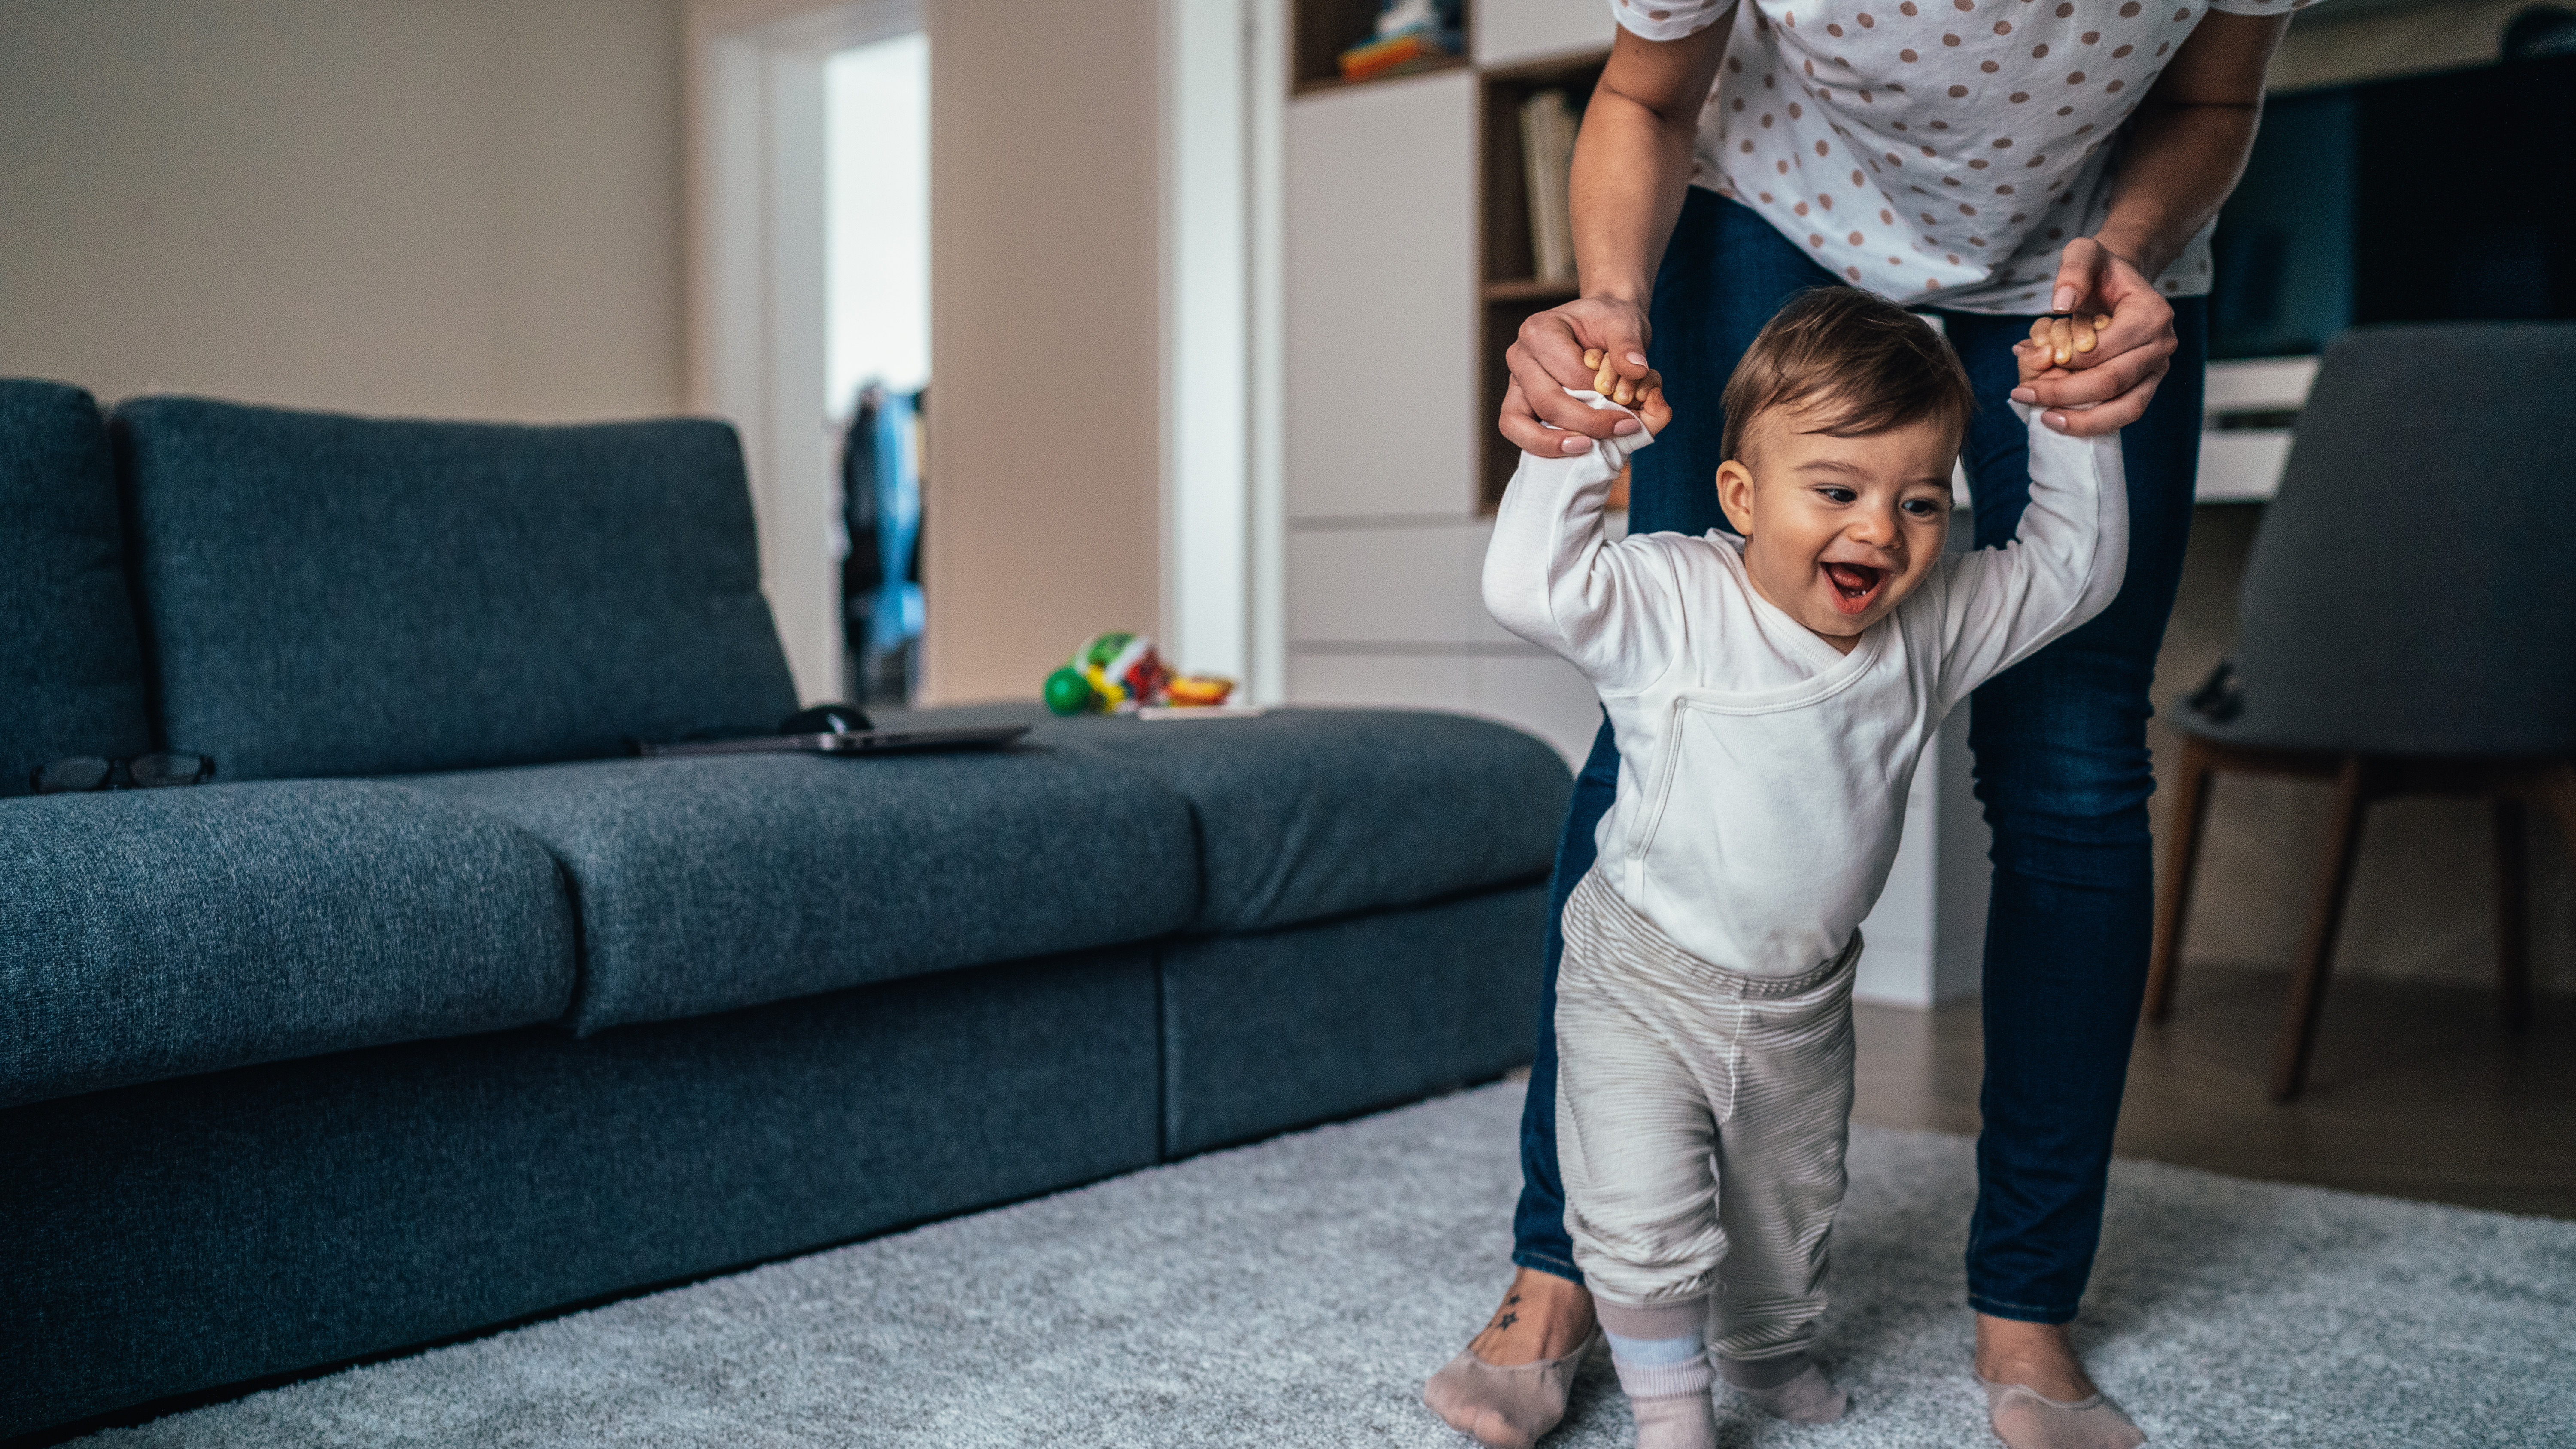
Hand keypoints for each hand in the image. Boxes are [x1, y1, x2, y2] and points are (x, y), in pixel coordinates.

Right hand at [1500, 295, 1656, 455]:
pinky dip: (1545, 446)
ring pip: (1518, 424)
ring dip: (1555, 443)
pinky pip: (1519, 432)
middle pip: (1546, 402)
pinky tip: (1576, 448)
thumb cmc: (1608, 322)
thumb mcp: (1625, 323)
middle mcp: (1520, 356)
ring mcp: (1516, 382)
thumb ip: (1630, 345)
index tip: (1634, 403)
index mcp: (1539, 331)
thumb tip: (1636, 370)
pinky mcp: (1519, 403)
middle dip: (1588, 422)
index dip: (1602, 394)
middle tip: (1625, 428)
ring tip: (1588, 447)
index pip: (1570, 375)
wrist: (1600, 324)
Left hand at [2012, 236, 2177, 434]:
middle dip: (2063, 392)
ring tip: (2044, 419)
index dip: (2065, 361)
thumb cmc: (2099, 270)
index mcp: (2151, 314)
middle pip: (2112, 381)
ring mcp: (2157, 369)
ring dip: (2082, 420)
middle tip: (2021, 394)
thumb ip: (2073, 270)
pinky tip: (2060, 421)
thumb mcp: (2084, 253)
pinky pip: (2125, 413)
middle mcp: (2161, 345)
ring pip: (2126, 407)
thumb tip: (2061, 305)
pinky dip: (2093, 423)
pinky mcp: (2147, 385)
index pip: (2103, 349)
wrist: (2118, 283)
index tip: (2029, 362)